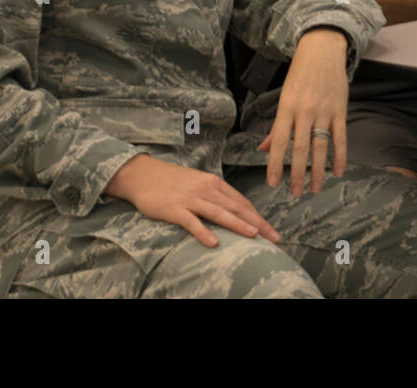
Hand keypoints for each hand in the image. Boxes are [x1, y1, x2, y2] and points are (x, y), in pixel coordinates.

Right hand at [104, 154, 280, 247]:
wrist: (143, 174)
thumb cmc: (172, 181)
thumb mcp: (198, 184)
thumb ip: (215, 196)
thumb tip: (234, 211)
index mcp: (214, 183)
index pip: (241, 202)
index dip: (258, 216)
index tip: (271, 230)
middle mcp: (206, 189)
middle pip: (236, 208)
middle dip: (257, 223)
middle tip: (273, 237)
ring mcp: (190, 199)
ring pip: (219, 213)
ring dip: (238, 225)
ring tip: (253, 236)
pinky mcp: (174, 209)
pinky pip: (191, 222)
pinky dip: (203, 232)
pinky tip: (214, 242)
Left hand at [258, 28, 348, 196]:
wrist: (322, 50)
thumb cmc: (299, 74)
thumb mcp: (284, 97)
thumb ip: (277, 126)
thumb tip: (264, 148)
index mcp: (286, 108)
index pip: (279, 141)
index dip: (275, 164)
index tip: (273, 183)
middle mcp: (304, 112)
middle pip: (299, 148)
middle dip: (296, 173)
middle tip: (294, 193)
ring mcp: (324, 111)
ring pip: (320, 146)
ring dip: (317, 171)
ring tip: (315, 189)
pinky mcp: (340, 110)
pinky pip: (340, 137)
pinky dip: (340, 156)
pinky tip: (338, 172)